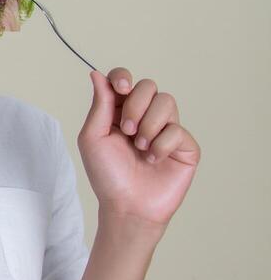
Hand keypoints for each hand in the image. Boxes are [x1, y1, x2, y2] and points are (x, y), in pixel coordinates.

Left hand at [78, 67, 200, 230]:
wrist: (127, 205)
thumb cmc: (107, 174)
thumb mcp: (93, 137)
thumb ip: (100, 104)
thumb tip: (96, 74)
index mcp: (120, 112)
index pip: (125, 80)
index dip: (123, 77)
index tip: (120, 87)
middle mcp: (145, 116)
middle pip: (148, 86)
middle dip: (135, 105)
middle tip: (126, 130)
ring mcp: (167, 129)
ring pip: (167, 101)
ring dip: (148, 125)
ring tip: (140, 148)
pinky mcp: (185, 146)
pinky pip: (177, 130)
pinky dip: (161, 146)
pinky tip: (153, 160)